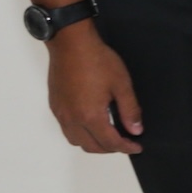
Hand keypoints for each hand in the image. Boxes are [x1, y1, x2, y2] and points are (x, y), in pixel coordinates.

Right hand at [45, 25, 143, 154]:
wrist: (70, 44)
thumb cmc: (97, 61)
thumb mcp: (121, 85)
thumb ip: (130, 110)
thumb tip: (135, 130)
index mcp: (90, 116)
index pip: (110, 142)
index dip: (126, 147)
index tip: (137, 146)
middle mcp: (72, 119)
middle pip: (91, 147)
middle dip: (110, 148)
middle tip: (125, 142)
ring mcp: (61, 113)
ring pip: (76, 141)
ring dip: (94, 143)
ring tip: (110, 135)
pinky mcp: (55, 106)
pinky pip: (67, 129)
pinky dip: (81, 134)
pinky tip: (92, 124)